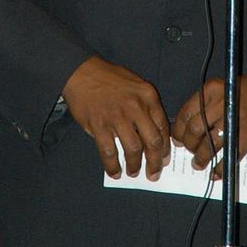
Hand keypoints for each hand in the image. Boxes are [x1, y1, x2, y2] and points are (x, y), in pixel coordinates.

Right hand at [62, 56, 169, 179]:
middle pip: (152, 141)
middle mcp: (136, 107)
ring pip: (133, 149)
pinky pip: (109, 152)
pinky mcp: (99, 125)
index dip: (164, 147)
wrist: (82, 72)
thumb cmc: (109, 78)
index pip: (163, 127)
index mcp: (147, 96)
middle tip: (153, 174)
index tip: (163, 159)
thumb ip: (145, 106)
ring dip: (134, 165)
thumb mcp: (135, 84)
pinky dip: (113, 166)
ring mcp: (117, 116)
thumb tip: (152, 134)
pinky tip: (114, 172)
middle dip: (155, 162)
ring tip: (133, 172)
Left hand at [171, 69, 246, 174]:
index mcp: (211, 90)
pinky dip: (220, 167)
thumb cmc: (245, 91)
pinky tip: (216, 172)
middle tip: (190, 152)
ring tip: (199, 164)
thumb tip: (187, 130)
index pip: (186, 113)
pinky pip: (230, 155)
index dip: (178, 130)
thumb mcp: (221, 89)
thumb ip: (205, 106)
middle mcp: (221, 103)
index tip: (177, 140)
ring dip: (201, 158)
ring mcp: (235, 119)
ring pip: (210, 143)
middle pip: (195, 129)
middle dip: (189, 145)